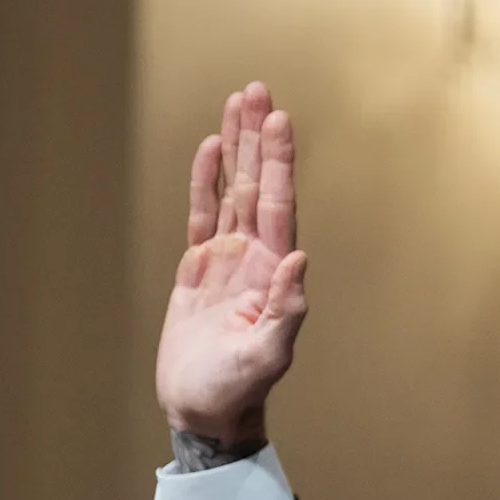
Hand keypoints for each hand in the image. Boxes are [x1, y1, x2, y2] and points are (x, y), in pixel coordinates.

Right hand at [155, 82, 307, 462]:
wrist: (207, 409)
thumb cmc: (240, 388)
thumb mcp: (268, 354)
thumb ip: (286, 309)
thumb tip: (299, 260)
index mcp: (273, 269)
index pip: (276, 202)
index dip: (277, 161)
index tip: (278, 119)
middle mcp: (255, 254)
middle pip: (255, 183)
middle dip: (257, 138)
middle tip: (257, 90)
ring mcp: (228, 258)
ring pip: (231, 189)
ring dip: (235, 148)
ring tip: (236, 103)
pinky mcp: (200, 268)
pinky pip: (202, 214)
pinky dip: (205, 181)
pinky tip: (210, 149)